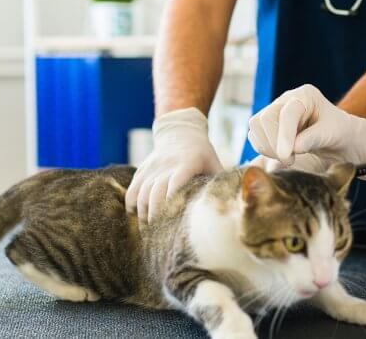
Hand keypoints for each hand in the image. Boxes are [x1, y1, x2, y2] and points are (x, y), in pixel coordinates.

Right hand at [126, 107, 222, 224]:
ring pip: (142, 193)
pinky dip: (132, 205)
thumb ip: (221, 184)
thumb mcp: (214, 163)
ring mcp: (152, 168)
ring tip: (147, 231)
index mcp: (187, 163)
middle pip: (156, 193)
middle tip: (158, 234)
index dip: (172, 203)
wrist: (180, 131)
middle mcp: (166, 165)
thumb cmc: (202, 153)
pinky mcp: (142, 170)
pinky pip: (133, 190)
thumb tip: (233, 206)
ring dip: (143, 214)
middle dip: (155, 216)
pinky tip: (136, 217)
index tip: (172, 223)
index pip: (176, 184)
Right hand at [247, 84, 365, 171]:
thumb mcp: (331, 134)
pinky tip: (282, 155)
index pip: (288, 113)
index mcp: (305, 95)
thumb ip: (313, 139)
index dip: (285, 135)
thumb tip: (292, 148)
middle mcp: (287, 99)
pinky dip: (264, 149)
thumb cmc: (338, 132)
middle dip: (274, 143)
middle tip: (291, 161)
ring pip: (256, 126)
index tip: (286, 156)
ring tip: (289, 158)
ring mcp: (275, 110)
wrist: (338, 137)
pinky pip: (255, 136)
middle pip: (266, 118)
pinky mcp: (268, 124)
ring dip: (268, 147)